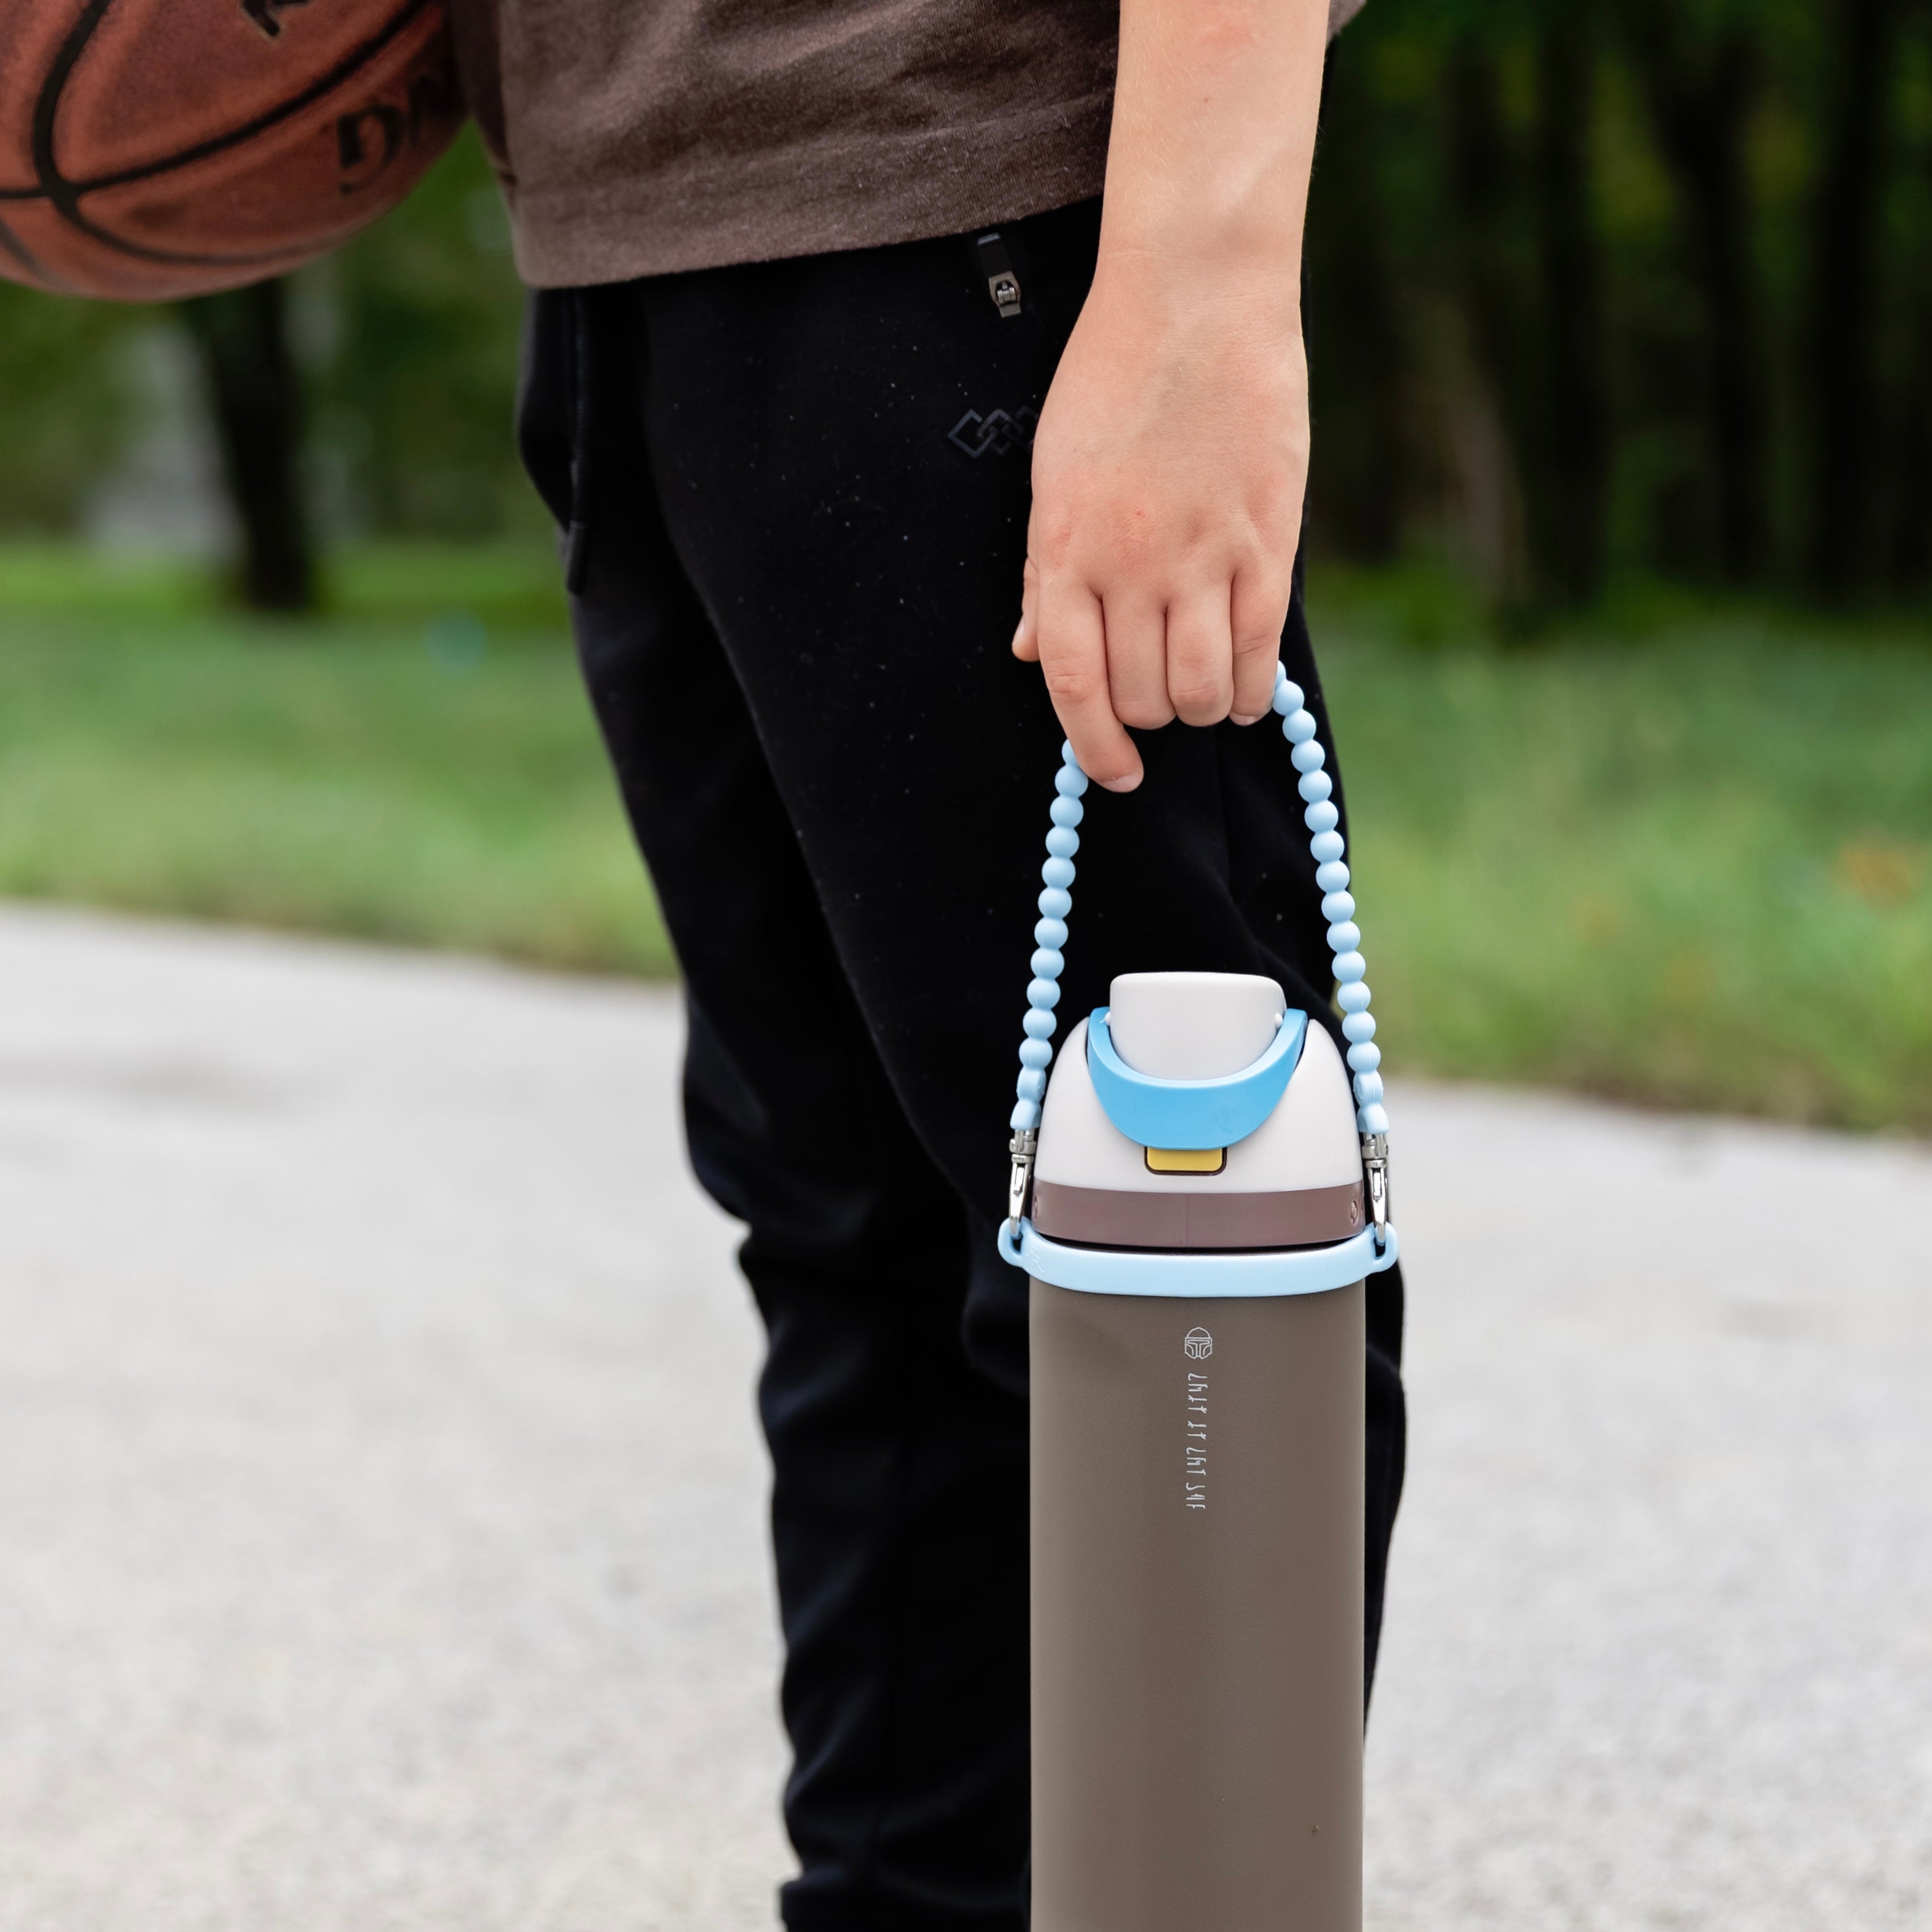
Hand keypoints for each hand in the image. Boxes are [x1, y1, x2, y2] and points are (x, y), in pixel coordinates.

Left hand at [1012, 257, 1308, 790]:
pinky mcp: (1268, 543)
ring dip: (1199, 709)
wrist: (1195, 299)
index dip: (1094, 747)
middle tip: (1154, 703)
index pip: (1074, 687)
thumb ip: (1046, 573)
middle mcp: (1132, 566)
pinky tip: (1246, 692)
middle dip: (1146, 720)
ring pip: (1202, 690)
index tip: (1113, 772)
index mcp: (1068, 551)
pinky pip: (1260, 653)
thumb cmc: (1112, 380)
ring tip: (1199, 691)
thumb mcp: (1051, 476)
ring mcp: (1204, 558)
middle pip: (1141, 697)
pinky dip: (1253, 692)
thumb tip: (1033, 654)